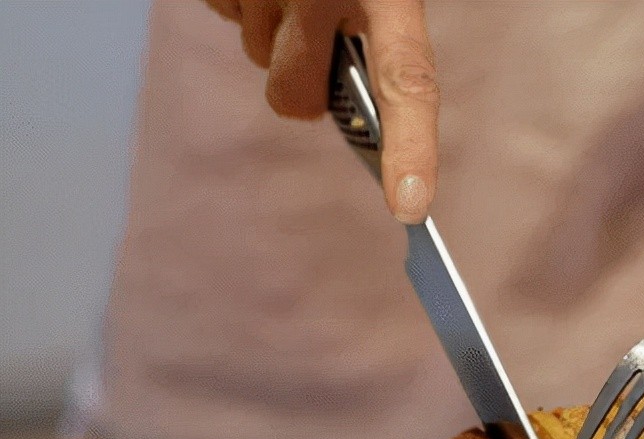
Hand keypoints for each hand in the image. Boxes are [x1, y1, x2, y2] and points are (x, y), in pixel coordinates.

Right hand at [205, 0, 438, 223]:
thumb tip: (372, 111)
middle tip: (324, 39)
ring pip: (259, 54)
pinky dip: (246, 2)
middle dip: (306, 87)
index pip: (407, 81)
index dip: (410, 148)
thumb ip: (385, 33)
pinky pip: (226, 12)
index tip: (409, 206)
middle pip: (296, 96)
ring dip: (278, 34)